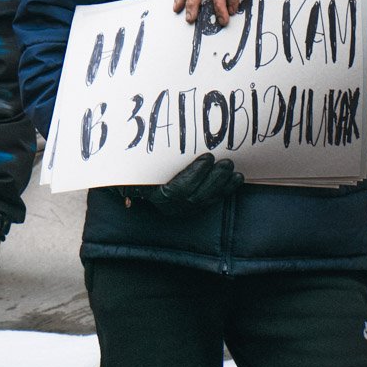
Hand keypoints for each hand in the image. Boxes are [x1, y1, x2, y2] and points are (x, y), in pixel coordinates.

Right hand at [126, 153, 243, 217]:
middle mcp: (170, 207)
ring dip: (222, 185)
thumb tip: (131, 187)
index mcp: (156, 196)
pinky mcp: (194, 207)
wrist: (138, 184)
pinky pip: (211, 201)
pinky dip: (225, 191)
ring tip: (233, 170)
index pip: (178, 189)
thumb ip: (131, 178)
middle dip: (214, 179)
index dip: (195, 174)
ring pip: (206, 200)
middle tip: (226, 162)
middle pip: (196, 196)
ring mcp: (183, 209)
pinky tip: (235, 180)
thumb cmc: (136, 175)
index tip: (208, 158)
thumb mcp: (131, 175)